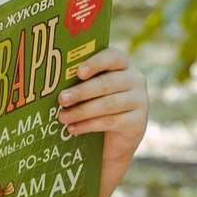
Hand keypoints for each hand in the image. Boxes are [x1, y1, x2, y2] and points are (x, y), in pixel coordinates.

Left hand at [57, 47, 147, 182]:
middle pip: (107, 83)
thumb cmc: (98, 106)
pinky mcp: (138, 122)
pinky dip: (89, 125)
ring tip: (62, 117)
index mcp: (123, 64)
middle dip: (81, 91)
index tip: (78, 72)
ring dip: (82, 111)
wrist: (117, 139)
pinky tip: (73, 128)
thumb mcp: (93, 90)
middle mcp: (135, 79)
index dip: (95, 63)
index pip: (113, 56)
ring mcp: (140, 101)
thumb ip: (82, 81)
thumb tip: (55, 82)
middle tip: (61, 99)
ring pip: (108, 104)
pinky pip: (110, 121)